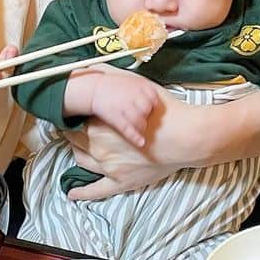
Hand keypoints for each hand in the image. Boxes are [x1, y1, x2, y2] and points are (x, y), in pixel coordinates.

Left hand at [63, 88, 203, 201]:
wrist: (186, 137)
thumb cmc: (163, 110)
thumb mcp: (136, 84)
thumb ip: (110, 75)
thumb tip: (90, 66)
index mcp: (98, 123)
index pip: (75, 118)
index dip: (74, 113)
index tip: (74, 111)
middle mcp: (98, 146)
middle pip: (74, 139)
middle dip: (73, 132)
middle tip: (75, 126)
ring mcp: (108, 167)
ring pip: (81, 161)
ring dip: (77, 153)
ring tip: (79, 147)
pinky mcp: (120, 182)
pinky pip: (96, 190)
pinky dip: (82, 192)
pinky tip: (73, 193)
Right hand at [88, 69, 161, 147]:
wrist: (95, 89)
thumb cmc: (115, 86)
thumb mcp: (133, 80)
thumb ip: (146, 90)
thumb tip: (158, 103)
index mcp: (140, 85)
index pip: (154, 98)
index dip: (154, 106)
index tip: (153, 109)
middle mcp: (133, 96)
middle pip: (148, 110)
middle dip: (147, 116)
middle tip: (144, 117)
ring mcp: (124, 107)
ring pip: (140, 121)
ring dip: (142, 126)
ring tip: (141, 127)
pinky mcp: (116, 117)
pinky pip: (128, 129)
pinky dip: (136, 137)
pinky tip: (140, 142)